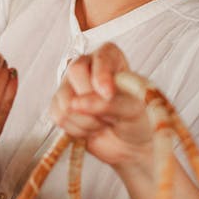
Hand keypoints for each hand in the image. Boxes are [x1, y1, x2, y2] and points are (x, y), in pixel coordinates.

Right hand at [48, 43, 154, 173]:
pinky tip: (91, 129)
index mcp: (110, 57)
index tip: (109, 95)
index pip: (99, 58)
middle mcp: (87, 66)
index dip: (101, 76)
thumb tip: (77, 103)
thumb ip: (108, 103)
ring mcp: (70, 86)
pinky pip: (59, 116)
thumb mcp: (134, 108)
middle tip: (111, 116)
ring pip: (65, 99)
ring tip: (103, 123)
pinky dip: (76, 129)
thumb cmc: (139, 119)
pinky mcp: (61, 106)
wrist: (133, 142)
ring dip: (86, 120)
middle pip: (75, 72)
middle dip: (92, 101)